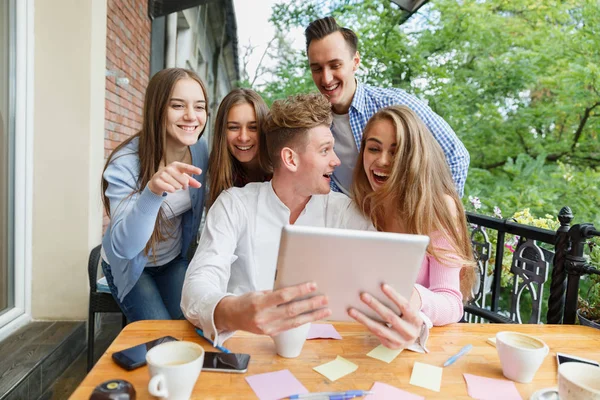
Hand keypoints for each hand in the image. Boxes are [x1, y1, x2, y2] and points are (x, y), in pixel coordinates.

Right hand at [147, 162, 201, 194]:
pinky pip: (169, 188)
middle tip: (180, 185)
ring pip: (178, 186)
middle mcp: (169, 168)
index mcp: (176, 165)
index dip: (193, 169)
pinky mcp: (157, 181)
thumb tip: (199, 185)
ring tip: (173, 186)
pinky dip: (171, 190)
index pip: (186, 167)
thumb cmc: (171, 178)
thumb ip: (191, 181)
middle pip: (184, 181)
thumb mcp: (181, 178)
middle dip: (184, 185)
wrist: (156, 182)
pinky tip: (171, 189)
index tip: (200, 172)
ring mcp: (162, 174)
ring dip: (177, 188)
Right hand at [214, 282, 331, 335]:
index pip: (283, 296)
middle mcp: (264, 317)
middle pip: (292, 310)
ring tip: (325, 310)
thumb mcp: (258, 293)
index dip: (299, 290)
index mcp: (259, 303)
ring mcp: (267, 328)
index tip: (313, 285)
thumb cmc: (245, 301)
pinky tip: (313, 317)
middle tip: (324, 299)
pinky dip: (302, 321)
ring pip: (294, 322)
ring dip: (312, 316)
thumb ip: (275, 294)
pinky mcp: (271, 333)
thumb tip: (295, 291)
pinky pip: (290, 327)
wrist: (231, 316)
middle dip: (310, 304)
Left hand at [348, 283, 422, 349]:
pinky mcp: (390, 346)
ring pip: (379, 328)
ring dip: (364, 318)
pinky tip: (357, 318)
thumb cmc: (406, 317)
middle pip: (390, 317)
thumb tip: (379, 287)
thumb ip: (398, 302)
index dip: (394, 296)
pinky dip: (366, 325)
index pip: (405, 306)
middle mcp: (410, 332)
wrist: (411, 337)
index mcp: (416, 320)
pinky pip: (375, 334)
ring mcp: (400, 341)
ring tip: (351, 310)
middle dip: (375, 305)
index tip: (382, 285)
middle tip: (363, 295)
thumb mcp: (408, 310)